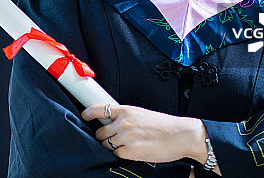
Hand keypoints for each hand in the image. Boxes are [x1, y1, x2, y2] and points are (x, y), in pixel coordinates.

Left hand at [81, 104, 203, 163]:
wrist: (180, 135)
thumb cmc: (163, 125)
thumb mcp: (142, 114)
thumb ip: (125, 117)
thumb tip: (111, 122)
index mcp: (126, 110)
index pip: (100, 109)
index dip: (88, 113)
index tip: (84, 115)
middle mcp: (123, 123)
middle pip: (100, 132)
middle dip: (103, 136)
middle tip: (112, 138)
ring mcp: (126, 138)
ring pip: (107, 145)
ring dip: (112, 146)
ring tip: (126, 144)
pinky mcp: (130, 152)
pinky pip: (117, 154)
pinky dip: (121, 154)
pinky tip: (132, 150)